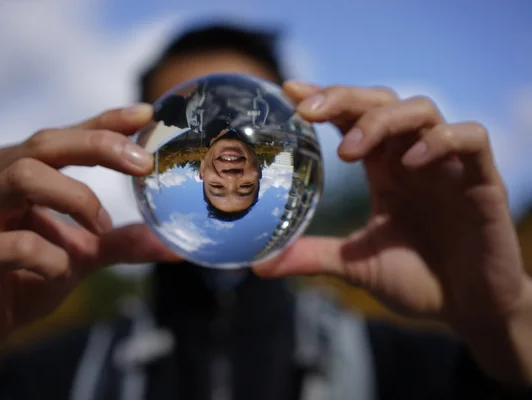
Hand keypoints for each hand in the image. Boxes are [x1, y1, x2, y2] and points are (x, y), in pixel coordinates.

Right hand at [0, 104, 177, 364]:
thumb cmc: (29, 276)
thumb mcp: (83, 254)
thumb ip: (121, 242)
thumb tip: (174, 245)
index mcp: (18, 168)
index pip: (66, 135)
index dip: (105, 122)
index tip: (145, 114)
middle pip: (45, 143)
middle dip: (99, 147)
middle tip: (143, 165)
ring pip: (24, 176)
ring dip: (76, 198)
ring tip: (100, 228)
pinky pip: (15, 244)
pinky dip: (52, 256)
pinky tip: (59, 270)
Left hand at [253, 82, 531, 383]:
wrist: (468, 309)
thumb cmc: (415, 280)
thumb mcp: (356, 266)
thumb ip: (312, 256)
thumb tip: (258, 265)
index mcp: (383, 168)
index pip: (352, 118)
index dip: (325, 99)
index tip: (289, 91)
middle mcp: (412, 157)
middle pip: (381, 101)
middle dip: (344, 98)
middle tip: (307, 110)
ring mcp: (447, 165)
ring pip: (421, 110)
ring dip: (382, 120)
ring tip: (349, 151)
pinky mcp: (482, 181)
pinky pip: (471, 138)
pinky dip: (442, 140)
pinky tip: (413, 162)